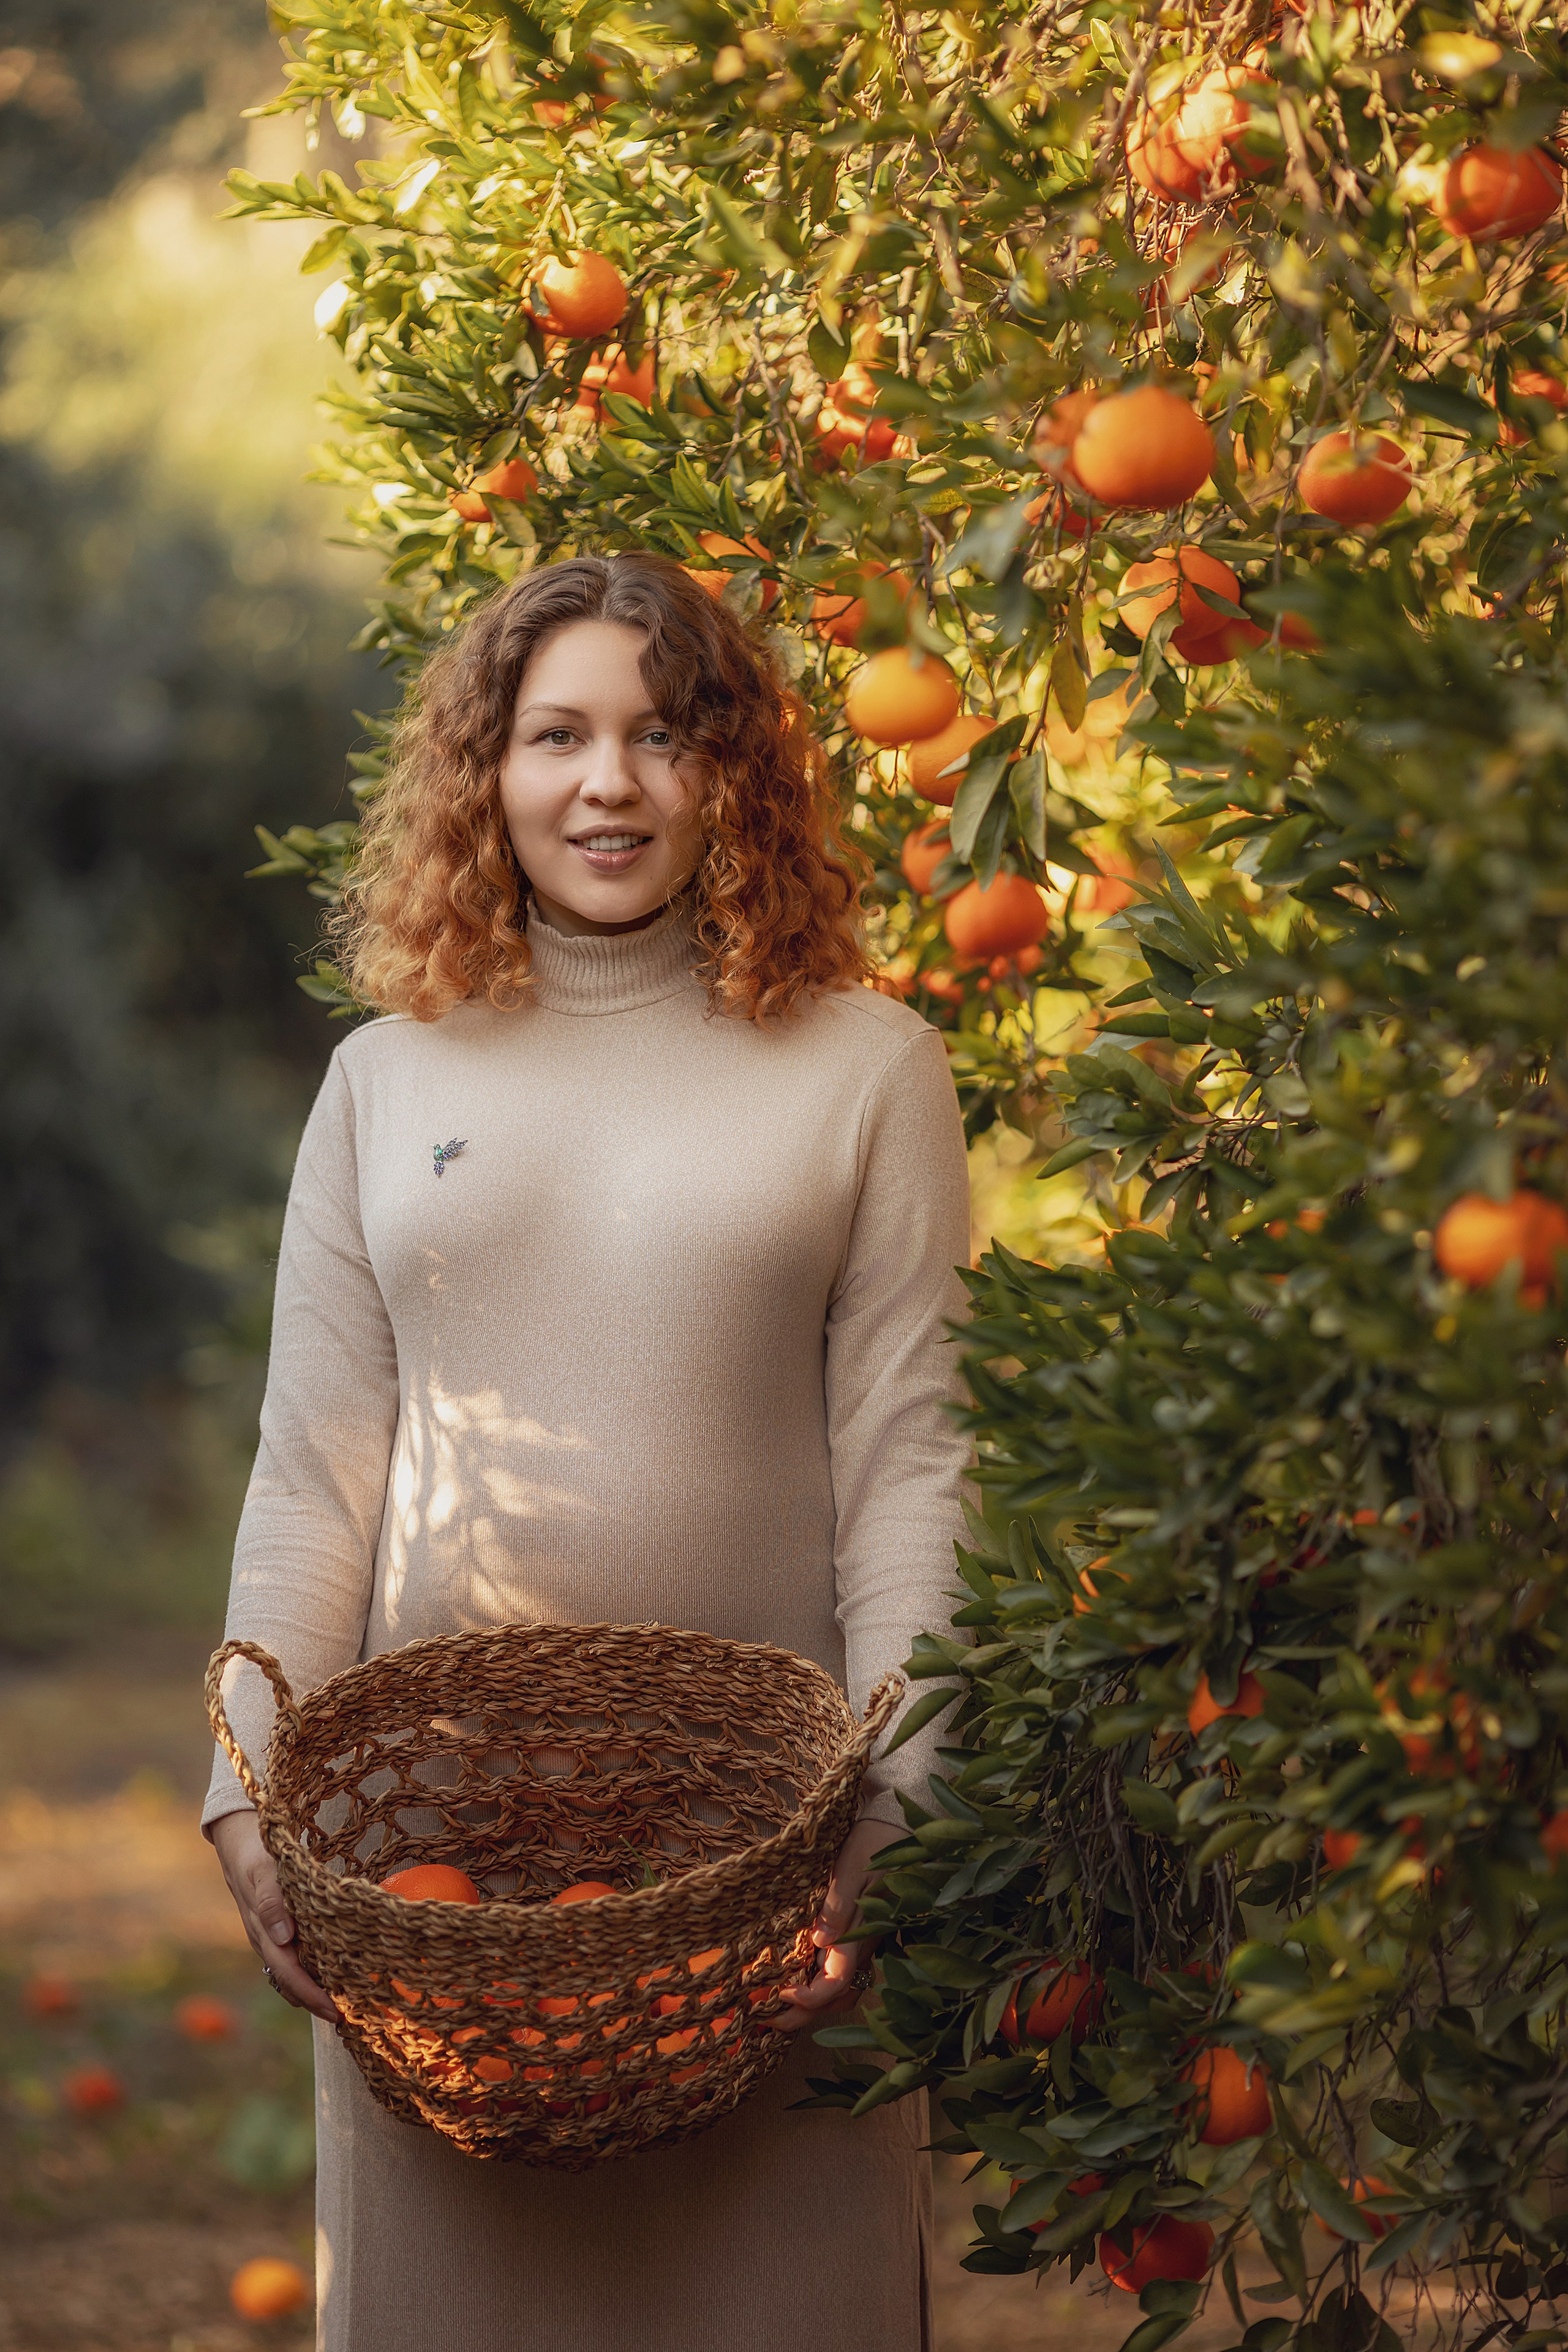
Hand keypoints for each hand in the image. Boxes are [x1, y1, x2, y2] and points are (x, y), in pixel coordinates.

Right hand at [211, 1809, 338, 2022]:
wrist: (237, 1841)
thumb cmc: (256, 1852)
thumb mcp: (264, 1870)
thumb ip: (272, 1901)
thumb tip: (283, 1938)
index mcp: (263, 1930)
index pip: (288, 1972)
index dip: (311, 1995)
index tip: (335, 2011)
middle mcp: (265, 1939)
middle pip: (290, 1981)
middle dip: (316, 2002)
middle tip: (347, 2018)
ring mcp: (268, 1936)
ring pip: (289, 1973)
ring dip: (312, 1991)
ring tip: (343, 2004)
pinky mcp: (273, 1928)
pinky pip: (290, 1957)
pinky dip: (308, 1971)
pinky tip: (328, 1974)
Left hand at [769, 1815, 901, 2032]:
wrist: (899, 1831)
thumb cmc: (872, 1845)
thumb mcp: (850, 1869)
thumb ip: (836, 1906)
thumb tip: (819, 1940)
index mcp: (860, 1934)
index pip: (836, 1983)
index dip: (809, 1998)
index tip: (780, 1994)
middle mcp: (863, 1947)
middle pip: (837, 1998)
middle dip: (803, 2015)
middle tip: (766, 2022)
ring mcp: (864, 1944)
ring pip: (842, 1991)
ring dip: (813, 2006)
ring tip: (779, 2009)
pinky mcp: (860, 1935)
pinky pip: (843, 1973)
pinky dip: (821, 1987)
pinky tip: (799, 1981)